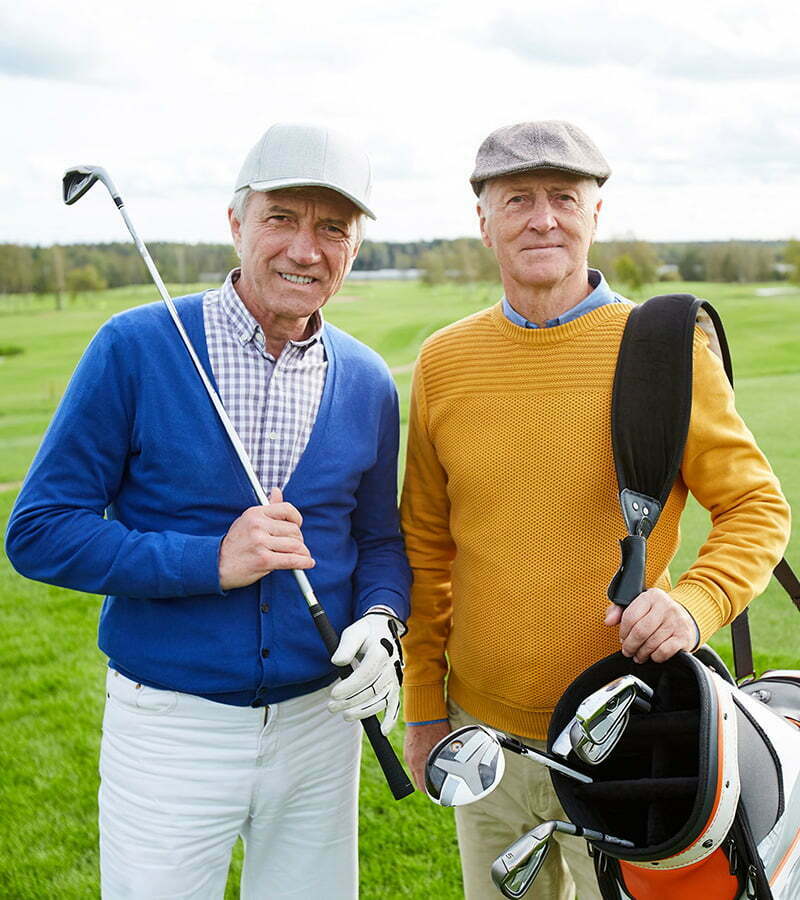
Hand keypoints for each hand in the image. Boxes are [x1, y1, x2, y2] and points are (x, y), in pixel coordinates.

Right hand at [218, 487, 313, 589]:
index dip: (297, 519)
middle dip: (299, 540)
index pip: (287, 509)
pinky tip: (308, 563)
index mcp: (255, 513)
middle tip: (296, 547)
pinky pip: (291, 560)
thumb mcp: (248, 520)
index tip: (297, 526)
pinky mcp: (263, 560)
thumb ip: (267, 508)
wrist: (217, 564)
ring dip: (303, 552)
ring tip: (302, 556)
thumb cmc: (236, 543)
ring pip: (295, 545)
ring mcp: (260, 542)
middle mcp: (258, 525)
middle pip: (294, 530)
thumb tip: (277, 491)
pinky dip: (303, 562)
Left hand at [328, 613, 404, 735]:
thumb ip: (346, 645)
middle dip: (351, 701)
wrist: (384, 629)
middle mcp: (391, 666)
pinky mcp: (395, 687)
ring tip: (344, 716)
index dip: (350, 687)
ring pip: (381, 700)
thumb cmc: (366, 632)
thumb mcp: (354, 632)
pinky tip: (382, 731)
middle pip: (372, 690)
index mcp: (381, 651)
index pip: (366, 674)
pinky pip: (395, 705)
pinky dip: (390, 719)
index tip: (334, 694)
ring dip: (363, 712)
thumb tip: (337, 662)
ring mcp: (395, 678)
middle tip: (331, 707)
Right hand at [404, 720, 451, 791]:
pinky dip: (420, 763)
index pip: (423, 788)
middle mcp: (411, 760)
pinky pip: (413, 761)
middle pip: (418, 781)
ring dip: (423, 773)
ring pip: (415, 770)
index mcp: (419, 763)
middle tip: (439, 784)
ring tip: (434, 770)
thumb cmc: (437, 728)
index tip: (440, 794)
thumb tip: (454, 773)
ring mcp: (408, 753)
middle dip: (428, 785)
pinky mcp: (407, 746)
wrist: (425, 711)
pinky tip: (429, 757)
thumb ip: (446, 763)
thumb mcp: (446, 748)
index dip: (432, 793)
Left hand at [604, 588, 697, 663]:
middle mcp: (666, 606)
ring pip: (651, 643)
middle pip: (640, 632)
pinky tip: (653, 655)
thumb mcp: (637, 606)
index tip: (622, 638)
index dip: (623, 632)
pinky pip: (664, 651)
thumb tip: (608, 621)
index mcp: (651, 596)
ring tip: (638, 655)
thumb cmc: (655, 614)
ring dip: (641, 654)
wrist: (684, 618)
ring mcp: (676, 621)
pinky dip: (655, 657)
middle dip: (630, 645)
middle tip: (628, 651)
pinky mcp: (684, 637)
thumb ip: (618, 611)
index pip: (630, 617)